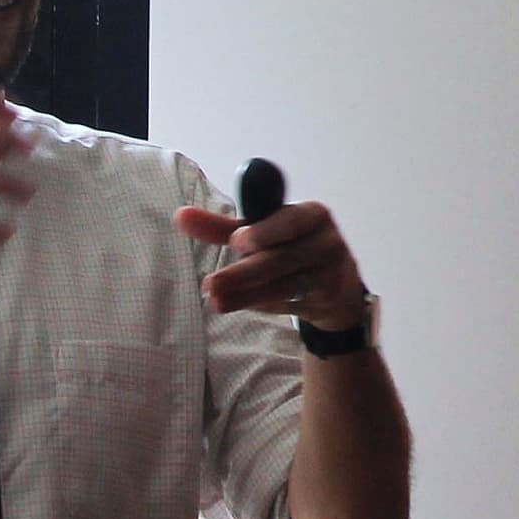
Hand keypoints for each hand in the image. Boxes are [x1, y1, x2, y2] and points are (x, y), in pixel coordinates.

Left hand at [179, 194, 369, 337]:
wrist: (337, 288)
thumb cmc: (292, 249)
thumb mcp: (263, 235)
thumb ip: (222, 228)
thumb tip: (181, 216)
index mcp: (311, 214)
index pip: (289, 219)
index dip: (264, 231)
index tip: (236, 241)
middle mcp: (326, 239)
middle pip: (281, 258)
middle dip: (244, 272)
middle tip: (211, 283)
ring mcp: (330, 270)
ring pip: (282, 284)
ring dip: (245, 294)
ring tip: (215, 301)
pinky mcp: (328, 296)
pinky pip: (288, 302)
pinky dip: (260, 304)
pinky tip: (236, 304)